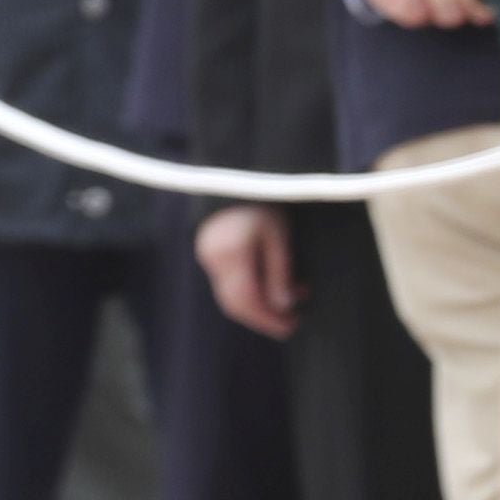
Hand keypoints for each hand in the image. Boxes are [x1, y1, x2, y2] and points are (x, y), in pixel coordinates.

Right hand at [195, 203, 295, 339]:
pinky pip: (228, 282)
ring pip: (230, 295)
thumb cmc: (262, 197)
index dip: (268, 319)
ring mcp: (208, 256)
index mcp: (229, 254)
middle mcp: (213, 259)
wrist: (236, 172)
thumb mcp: (278, 233)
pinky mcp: (210, 252)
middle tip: (290, 323)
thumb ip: (280, 271)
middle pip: (235, 303)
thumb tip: (284, 305)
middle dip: (263, 317)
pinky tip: (272, 286)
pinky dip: (250, 290)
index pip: (246, 299)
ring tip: (287, 303)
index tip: (291, 326)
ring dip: (258, 305)